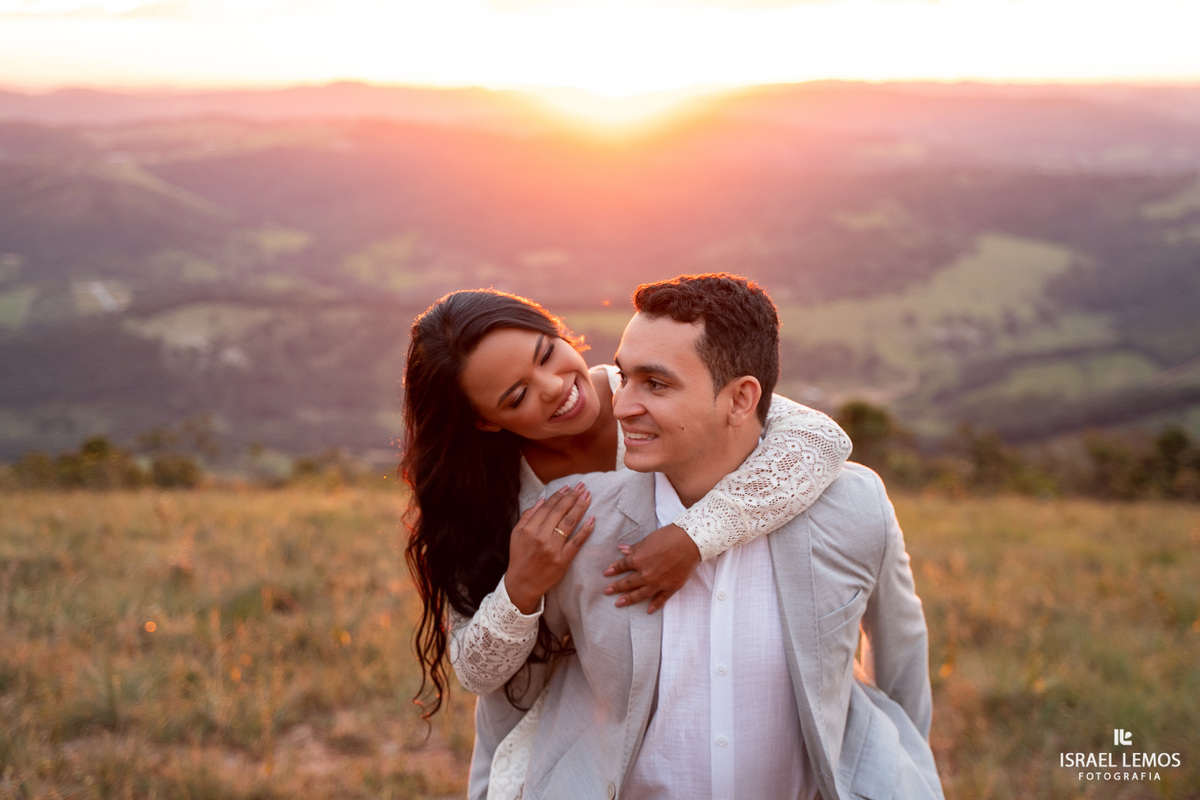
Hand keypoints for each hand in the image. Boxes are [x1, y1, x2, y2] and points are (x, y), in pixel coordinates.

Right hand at [504, 482, 594, 613]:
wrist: (522, 584)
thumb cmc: (519, 557)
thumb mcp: (516, 534)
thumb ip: (528, 515)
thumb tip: (543, 499)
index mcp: (529, 529)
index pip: (547, 507)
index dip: (559, 495)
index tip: (569, 487)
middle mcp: (541, 537)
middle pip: (560, 512)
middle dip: (572, 496)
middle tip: (582, 487)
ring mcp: (553, 549)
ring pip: (570, 523)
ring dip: (580, 507)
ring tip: (588, 497)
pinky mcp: (563, 561)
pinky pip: (577, 542)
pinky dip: (586, 530)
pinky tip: (592, 519)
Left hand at [602, 523, 699, 613]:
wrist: (690, 541)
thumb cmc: (669, 536)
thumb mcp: (648, 540)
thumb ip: (635, 548)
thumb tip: (621, 549)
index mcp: (638, 560)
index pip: (622, 565)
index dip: (613, 569)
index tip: (606, 573)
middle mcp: (645, 574)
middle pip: (628, 583)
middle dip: (615, 587)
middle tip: (606, 592)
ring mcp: (658, 583)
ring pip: (640, 594)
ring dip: (628, 599)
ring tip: (618, 603)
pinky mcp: (671, 587)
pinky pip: (661, 599)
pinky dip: (655, 605)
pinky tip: (648, 610)